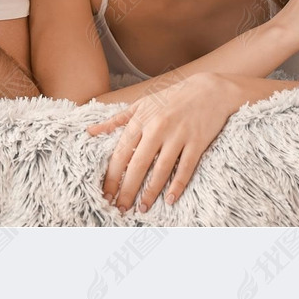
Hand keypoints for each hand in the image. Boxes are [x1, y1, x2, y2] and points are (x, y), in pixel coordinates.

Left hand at [87, 71, 240, 211]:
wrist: (208, 89)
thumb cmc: (171, 98)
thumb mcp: (142, 104)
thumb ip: (116, 119)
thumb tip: (90, 131)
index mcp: (141, 119)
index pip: (121, 153)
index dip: (112, 176)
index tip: (105, 194)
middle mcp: (158, 127)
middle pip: (138, 164)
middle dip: (127, 190)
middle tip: (120, 209)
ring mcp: (178, 135)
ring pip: (161, 170)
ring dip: (150, 192)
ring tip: (142, 208)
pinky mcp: (197, 142)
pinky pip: (185, 168)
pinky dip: (177, 186)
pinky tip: (169, 200)